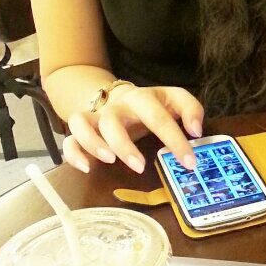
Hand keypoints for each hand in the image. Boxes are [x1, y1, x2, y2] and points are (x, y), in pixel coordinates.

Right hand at [63, 85, 203, 173]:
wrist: (121, 97)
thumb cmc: (152, 104)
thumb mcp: (175, 100)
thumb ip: (191, 110)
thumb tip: (196, 131)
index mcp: (142, 98)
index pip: (158, 116)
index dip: (175, 140)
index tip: (189, 163)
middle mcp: (115, 106)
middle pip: (112, 120)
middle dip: (124, 144)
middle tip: (140, 167)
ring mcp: (96, 118)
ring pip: (81, 124)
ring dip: (93, 144)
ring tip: (110, 161)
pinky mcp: (83, 131)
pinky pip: (69, 140)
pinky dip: (73, 154)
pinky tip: (87, 168)